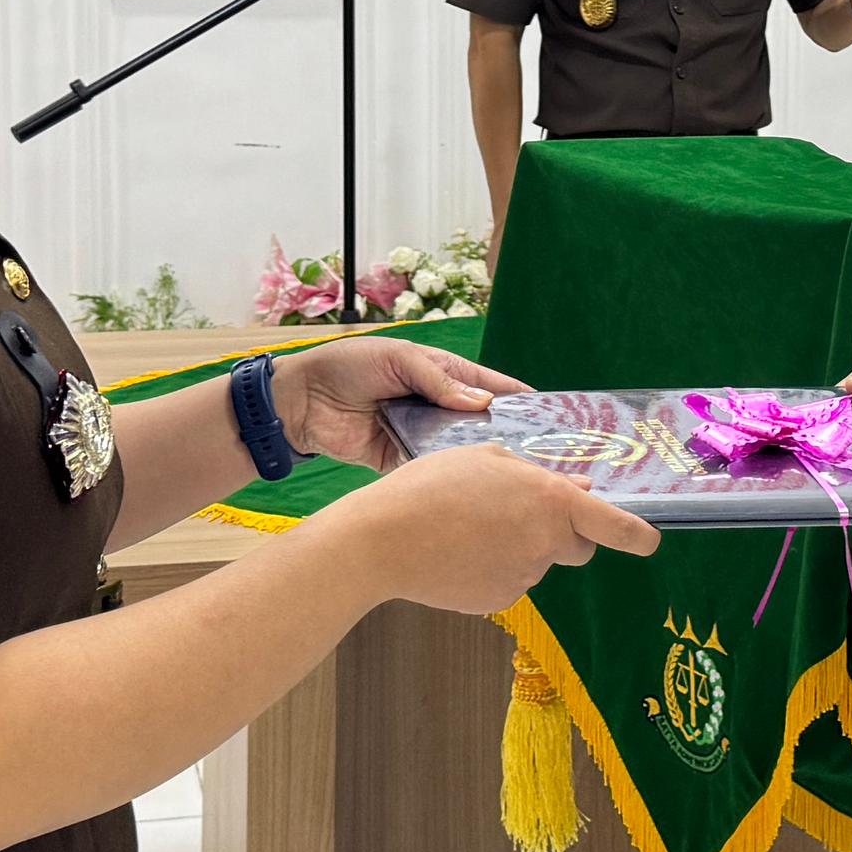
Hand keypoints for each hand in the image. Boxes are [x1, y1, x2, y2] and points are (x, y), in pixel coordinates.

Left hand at [277, 336, 527, 470]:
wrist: (301, 402)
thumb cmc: (349, 367)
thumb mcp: (398, 360)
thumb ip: (439, 381)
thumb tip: (482, 404)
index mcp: (442, 374)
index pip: (489, 386)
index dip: (518, 399)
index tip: (550, 415)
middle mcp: (438, 406)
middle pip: (481, 424)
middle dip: (508, 437)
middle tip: (543, 456)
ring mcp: (421, 436)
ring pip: (461, 451)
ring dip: (481, 461)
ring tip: (517, 479)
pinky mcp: (402, 462)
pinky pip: (432, 470)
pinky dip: (449, 478)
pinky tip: (474, 491)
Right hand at [338, 446, 655, 613]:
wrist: (381, 541)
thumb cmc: (430, 487)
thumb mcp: (486, 459)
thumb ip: (535, 475)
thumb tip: (577, 492)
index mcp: (551, 502)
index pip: (615, 527)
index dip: (638, 535)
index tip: (650, 541)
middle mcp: (546, 545)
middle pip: (577, 547)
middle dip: (563, 533)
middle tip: (521, 512)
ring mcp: (523, 577)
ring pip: (535, 561)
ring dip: (518, 546)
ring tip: (468, 525)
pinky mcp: (499, 601)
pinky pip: (508, 581)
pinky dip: (493, 568)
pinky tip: (458, 551)